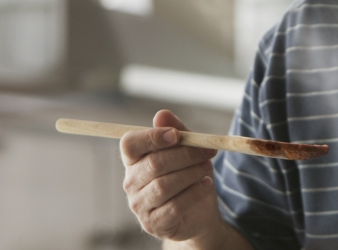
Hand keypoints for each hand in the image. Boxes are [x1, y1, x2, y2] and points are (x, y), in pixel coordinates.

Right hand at [120, 110, 223, 242]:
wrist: (199, 213)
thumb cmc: (189, 177)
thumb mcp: (187, 150)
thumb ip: (176, 132)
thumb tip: (162, 114)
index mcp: (134, 160)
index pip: (129, 144)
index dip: (152, 137)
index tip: (176, 135)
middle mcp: (131, 182)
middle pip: (154, 164)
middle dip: (185, 155)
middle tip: (208, 151)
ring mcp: (140, 205)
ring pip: (164, 185)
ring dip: (191, 173)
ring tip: (208, 167)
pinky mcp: (154, 224)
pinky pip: (174, 206)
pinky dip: (194, 193)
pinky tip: (206, 185)